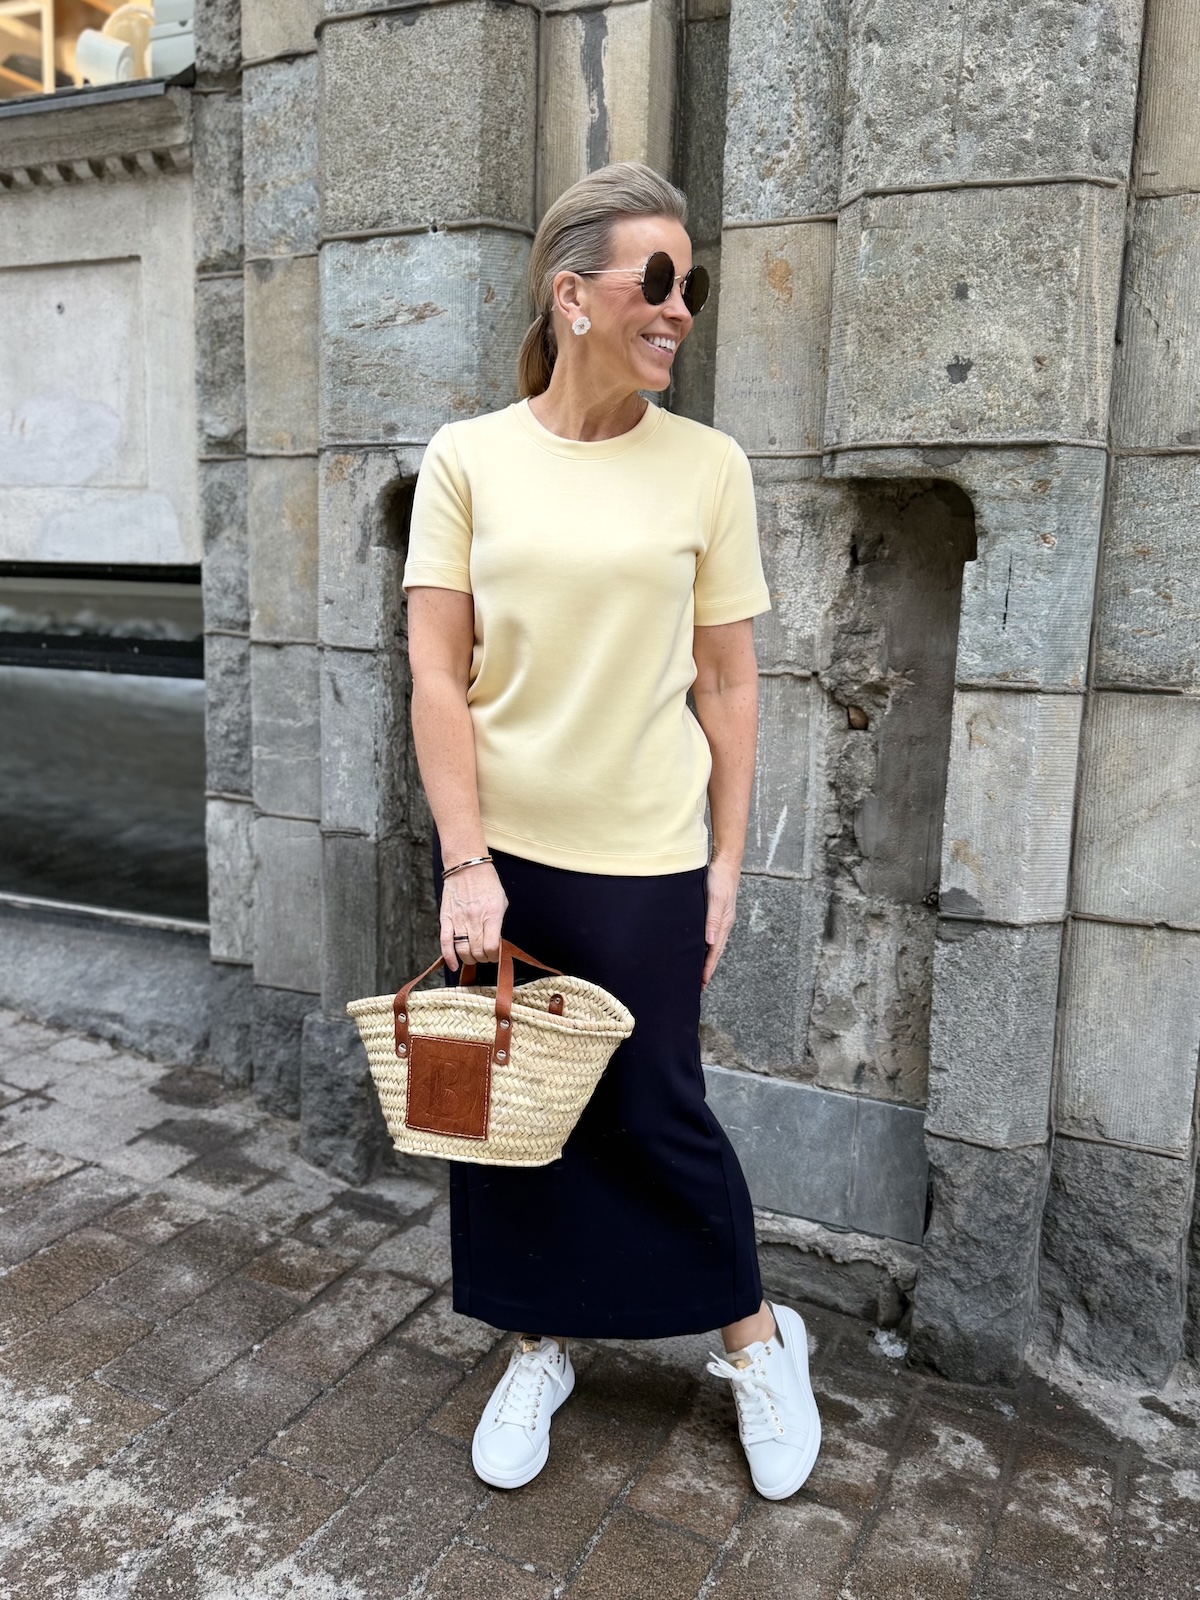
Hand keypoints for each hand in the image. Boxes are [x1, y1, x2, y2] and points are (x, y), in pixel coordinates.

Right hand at [441, 862, 507, 970]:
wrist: (467, 867)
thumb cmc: (487, 883)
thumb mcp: (501, 902)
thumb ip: (498, 924)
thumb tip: (494, 943)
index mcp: (492, 915)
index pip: (492, 947)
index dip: (494, 955)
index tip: (494, 954)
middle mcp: (475, 919)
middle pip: (477, 952)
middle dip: (483, 958)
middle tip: (484, 955)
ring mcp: (459, 920)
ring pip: (462, 950)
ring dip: (469, 958)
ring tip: (472, 956)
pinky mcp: (446, 919)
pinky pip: (445, 943)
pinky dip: (448, 957)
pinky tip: (453, 965)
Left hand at [702, 854, 739, 988]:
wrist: (725, 861)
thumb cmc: (720, 879)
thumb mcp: (716, 900)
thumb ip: (713, 920)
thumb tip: (710, 942)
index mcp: (724, 924)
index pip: (715, 951)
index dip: (708, 968)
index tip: (702, 983)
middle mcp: (723, 924)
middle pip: (715, 951)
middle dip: (707, 967)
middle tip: (698, 984)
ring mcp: (720, 918)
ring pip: (712, 943)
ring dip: (705, 957)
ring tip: (696, 969)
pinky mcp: (714, 911)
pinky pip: (709, 932)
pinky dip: (704, 943)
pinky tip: (697, 945)